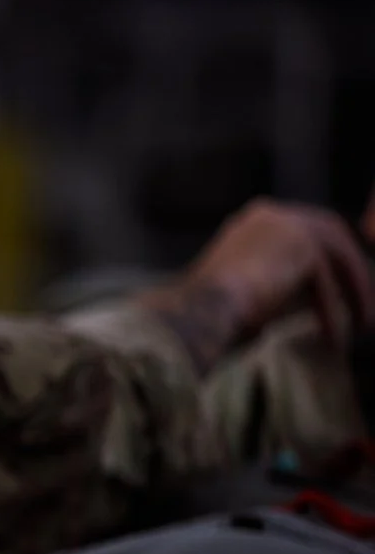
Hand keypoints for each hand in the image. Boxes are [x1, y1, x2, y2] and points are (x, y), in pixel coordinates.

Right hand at [172, 199, 374, 362]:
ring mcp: (287, 223)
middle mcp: (269, 214)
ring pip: (336, 254)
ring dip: (353, 290)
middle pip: (329, 234)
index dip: (328, 257)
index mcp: (252, 221)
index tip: (343, 284)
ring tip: (361, 324)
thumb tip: (305, 305)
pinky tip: (334, 339)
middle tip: (363, 301)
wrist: (196, 312)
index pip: (305, 231)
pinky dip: (333, 310)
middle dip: (349, 268)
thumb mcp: (248, 293)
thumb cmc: (207, 315)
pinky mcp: (302, 243)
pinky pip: (327, 280)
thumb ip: (280, 286)